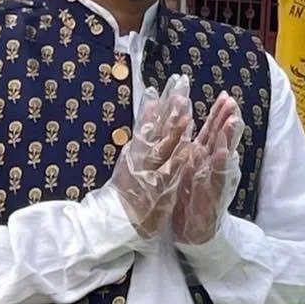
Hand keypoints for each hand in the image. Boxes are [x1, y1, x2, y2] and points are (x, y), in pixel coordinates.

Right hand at [111, 73, 194, 236]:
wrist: (115, 221)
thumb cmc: (126, 191)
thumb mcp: (131, 159)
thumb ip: (142, 135)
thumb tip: (150, 108)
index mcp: (137, 149)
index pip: (151, 121)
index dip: (162, 101)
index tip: (171, 82)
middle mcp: (141, 157)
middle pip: (157, 127)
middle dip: (170, 106)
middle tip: (181, 83)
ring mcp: (148, 172)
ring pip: (163, 147)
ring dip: (174, 129)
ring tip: (185, 110)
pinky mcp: (155, 190)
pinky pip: (169, 174)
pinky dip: (178, 160)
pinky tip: (189, 149)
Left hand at [170, 91, 244, 246]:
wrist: (195, 234)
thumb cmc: (190, 200)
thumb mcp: (188, 171)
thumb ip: (192, 149)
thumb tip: (193, 126)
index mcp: (203, 159)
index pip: (213, 132)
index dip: (219, 115)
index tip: (226, 96)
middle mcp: (212, 169)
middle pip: (221, 140)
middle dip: (227, 122)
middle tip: (233, 104)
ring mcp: (214, 183)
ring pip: (222, 157)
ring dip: (227, 139)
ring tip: (232, 122)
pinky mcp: (212, 198)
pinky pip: (214, 180)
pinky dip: (218, 167)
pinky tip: (221, 154)